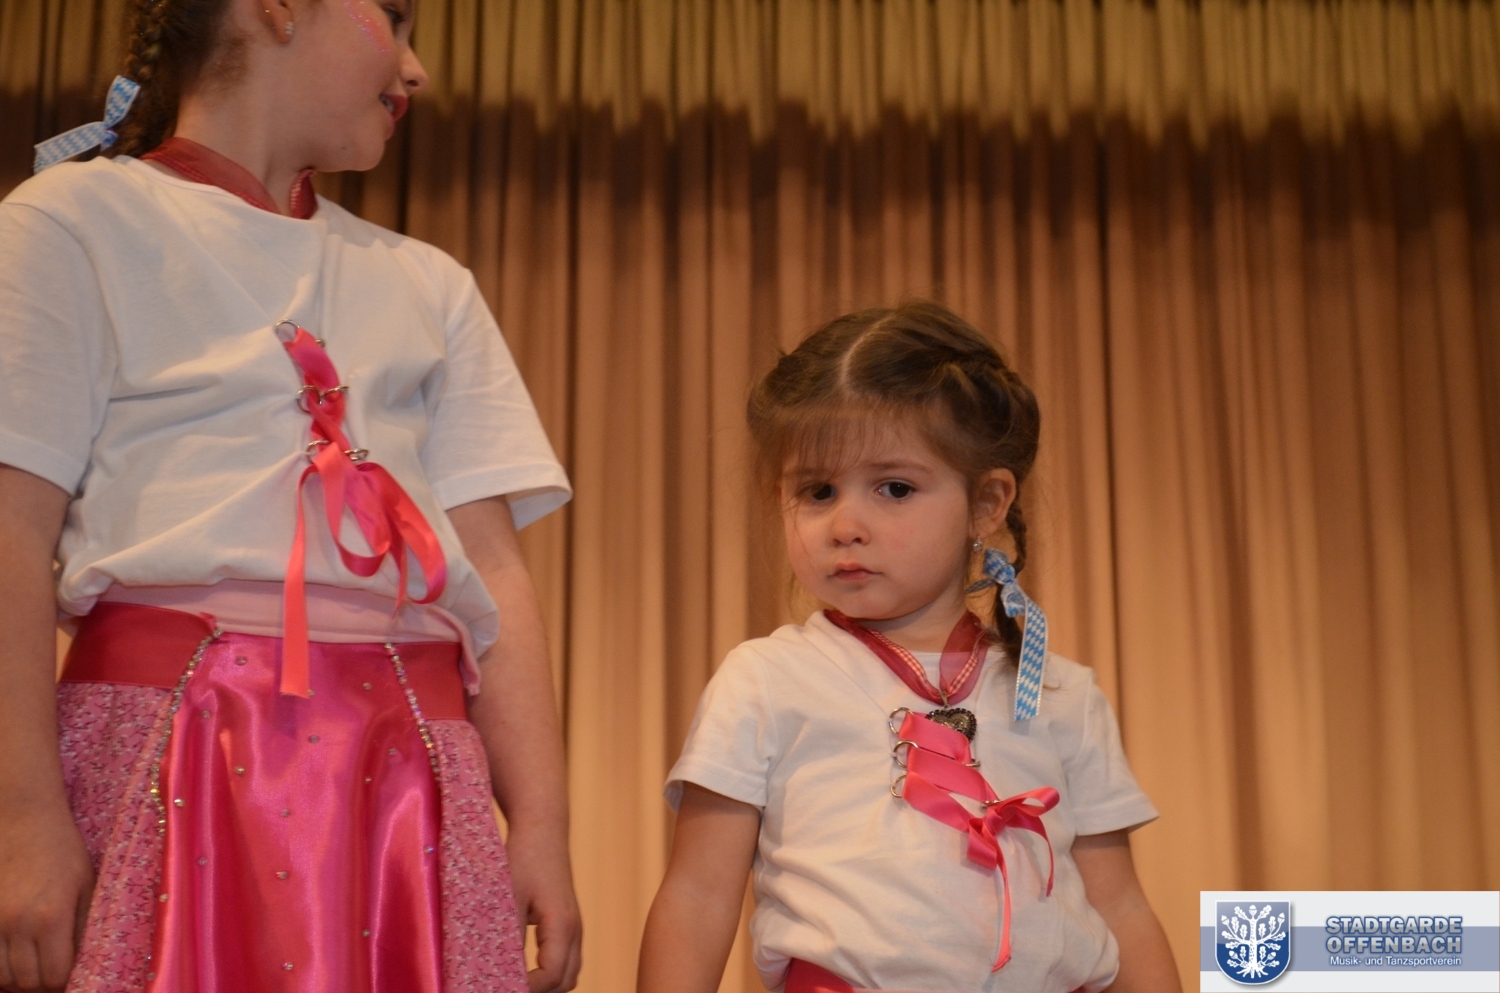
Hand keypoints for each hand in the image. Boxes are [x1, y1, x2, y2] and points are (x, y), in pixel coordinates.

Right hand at [0, 803, 93, 992]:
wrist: (23, 818)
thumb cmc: (61, 848)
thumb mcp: (85, 883)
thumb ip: (83, 925)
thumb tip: (84, 959)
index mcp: (52, 917)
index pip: (55, 975)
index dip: (64, 981)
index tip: (69, 975)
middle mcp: (18, 924)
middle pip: (25, 982)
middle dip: (41, 983)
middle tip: (50, 971)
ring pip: (0, 976)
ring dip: (16, 976)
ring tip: (30, 962)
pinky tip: (11, 951)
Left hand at [505, 827, 581, 992]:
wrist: (542, 829)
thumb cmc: (523, 858)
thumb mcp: (509, 897)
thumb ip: (508, 935)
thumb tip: (498, 969)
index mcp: (562, 924)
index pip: (552, 975)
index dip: (527, 988)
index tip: (500, 986)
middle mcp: (574, 929)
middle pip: (566, 981)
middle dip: (539, 991)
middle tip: (505, 986)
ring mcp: (574, 926)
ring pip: (569, 972)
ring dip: (546, 984)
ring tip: (513, 981)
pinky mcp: (567, 922)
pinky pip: (566, 959)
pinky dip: (550, 972)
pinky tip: (523, 969)